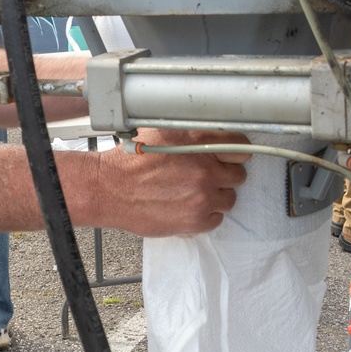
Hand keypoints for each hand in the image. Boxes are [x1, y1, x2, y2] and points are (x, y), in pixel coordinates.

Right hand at [93, 129, 250, 236]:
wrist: (109, 188)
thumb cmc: (131, 160)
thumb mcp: (164, 132)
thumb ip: (193, 134)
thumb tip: (215, 136)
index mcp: (199, 142)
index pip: (241, 147)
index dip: (234, 153)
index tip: (228, 158)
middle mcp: (205, 168)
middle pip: (238, 175)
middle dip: (224, 175)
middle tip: (205, 176)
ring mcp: (202, 196)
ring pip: (229, 198)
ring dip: (216, 196)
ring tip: (194, 193)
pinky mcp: (196, 220)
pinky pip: (216, 219)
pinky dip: (205, 215)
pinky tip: (189, 207)